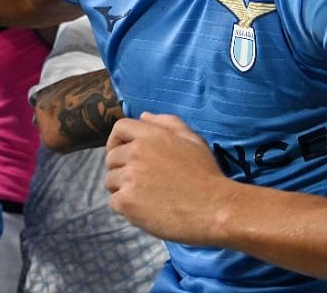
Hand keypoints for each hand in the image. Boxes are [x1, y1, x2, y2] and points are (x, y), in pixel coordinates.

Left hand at [104, 112, 234, 245]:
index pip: (119, 129)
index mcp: (150, 136)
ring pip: (111, 181)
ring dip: (124, 189)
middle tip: (142, 182)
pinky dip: (127, 208)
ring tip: (147, 197)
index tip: (123, 153)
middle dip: (122, 169)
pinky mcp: (127, 202)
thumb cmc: (207, 175)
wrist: (215, 209)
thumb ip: (167, 123)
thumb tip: (144, 116)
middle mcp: (135, 153)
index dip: (117, 141)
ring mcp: (129, 177)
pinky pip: (114, 202)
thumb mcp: (193, 140)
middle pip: (111, 158)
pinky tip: (146, 210)